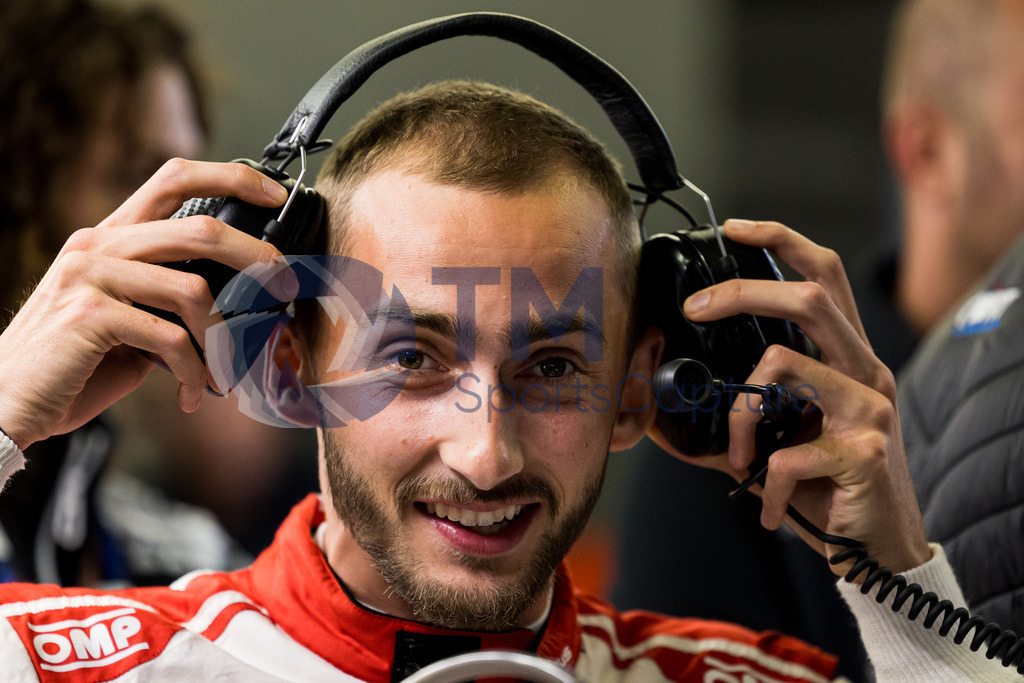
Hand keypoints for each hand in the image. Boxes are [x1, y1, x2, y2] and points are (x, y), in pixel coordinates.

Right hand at [0, 159, 292, 450]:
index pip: (173, 178)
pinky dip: (194, 373)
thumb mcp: (124, 316)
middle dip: (256, 259)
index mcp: (111, 238)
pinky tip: (192, 395)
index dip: (230, 177)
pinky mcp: (88, 316)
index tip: (271, 193)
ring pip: (192, 291)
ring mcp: (90, 277)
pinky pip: (170, 340)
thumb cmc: (74, 363)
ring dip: (224, 338)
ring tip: (228, 369)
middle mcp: (98, 246)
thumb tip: (238, 301)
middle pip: (200, 230)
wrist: (6, 402)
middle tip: (284, 285)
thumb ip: (166, 297)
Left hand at [651, 219, 930, 575]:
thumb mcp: (776, 439)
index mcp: (845, 359)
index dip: (780, 241)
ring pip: (785, 367)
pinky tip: (769, 505)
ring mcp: (871, 409)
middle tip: (694, 308)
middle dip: (742, 291)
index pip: (823, 275)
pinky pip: (789, 451)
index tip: (733, 227)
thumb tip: (654, 397)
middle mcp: (865, 372)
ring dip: (739, 415)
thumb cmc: (823, 486)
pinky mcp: (867, 453)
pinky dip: (764, 482)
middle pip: (810, 298)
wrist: (876, 551)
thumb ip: (731, 410)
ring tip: (736, 458)